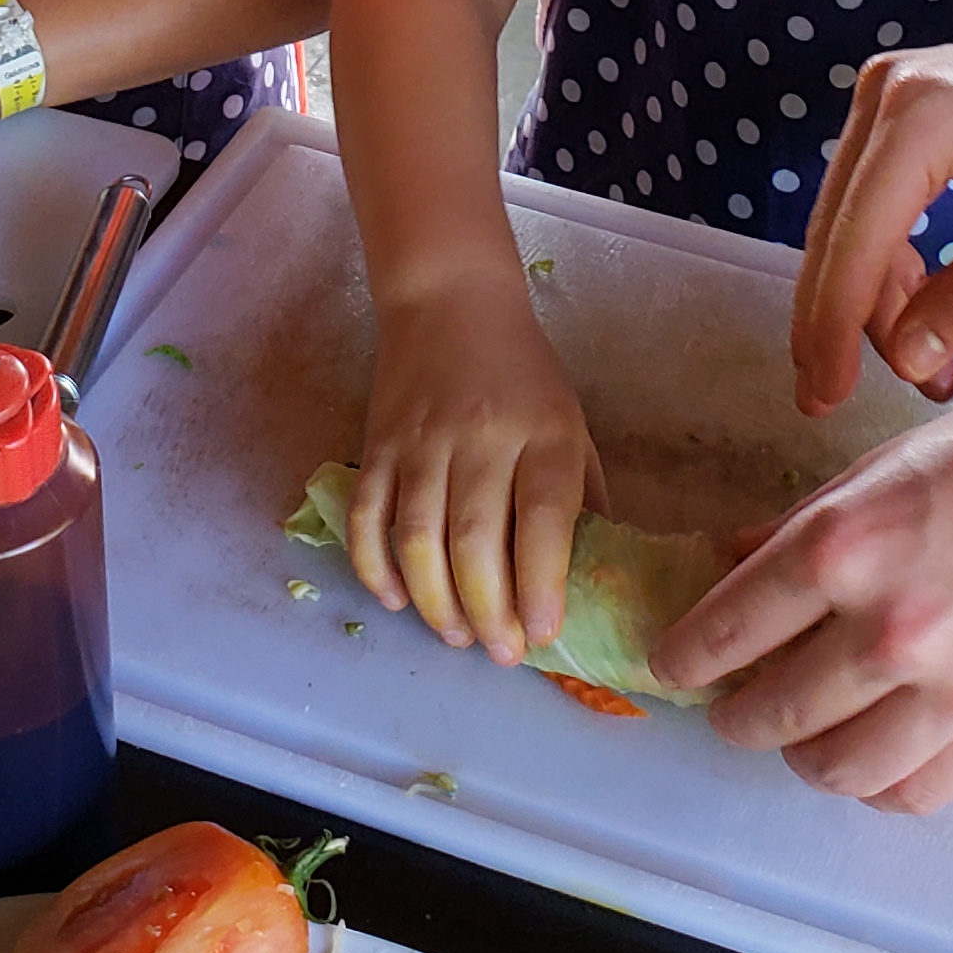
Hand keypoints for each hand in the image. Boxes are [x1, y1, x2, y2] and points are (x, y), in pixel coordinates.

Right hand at [343, 275, 603, 664]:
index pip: (543, 518)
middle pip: (475, 540)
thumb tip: (584, 580)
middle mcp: (481, 439)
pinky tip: (396, 599)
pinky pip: (368, 516)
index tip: (541, 634)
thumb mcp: (571, 424)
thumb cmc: (524, 374)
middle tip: (497, 652)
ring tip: (455, 635)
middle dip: (486, 610)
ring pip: (418, 538)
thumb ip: (579, 498)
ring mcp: (422, 442)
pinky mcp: (377, 444)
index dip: (540, 582)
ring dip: (433, 600)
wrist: (449, 300)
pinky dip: (374, 565)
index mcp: (544, 434)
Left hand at [654, 386, 952, 810]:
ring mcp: (946, 692)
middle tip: (733, 707)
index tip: (674, 666)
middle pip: (771, 712)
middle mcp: (884, 630)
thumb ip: (804, 523)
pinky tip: (874, 758)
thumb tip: (732, 561)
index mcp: (843, 546)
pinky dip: (879, 785)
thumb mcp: (889, 462)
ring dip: (803, 758)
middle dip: (736, 715)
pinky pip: (913, 792)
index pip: (726, 627)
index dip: (685, 656)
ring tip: (804, 737)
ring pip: (837, 769)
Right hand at [795, 15, 952, 413]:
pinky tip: (916, 313)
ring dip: (868, 297)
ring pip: (847, 221)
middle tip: (828, 399)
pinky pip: (870, 199)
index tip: (825, 398)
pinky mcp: (900, 108)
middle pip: (835, 232)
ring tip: (915, 368)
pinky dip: (887, 260)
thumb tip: (904, 362)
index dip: (835, 329)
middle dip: (836, 321)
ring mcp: (886, 95)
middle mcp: (885, 96)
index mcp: (919, 120)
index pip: (854, 243)